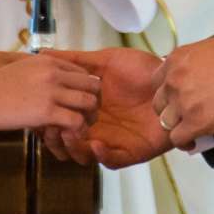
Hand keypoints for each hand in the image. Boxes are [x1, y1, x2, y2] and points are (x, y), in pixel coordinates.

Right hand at [0, 52, 100, 133]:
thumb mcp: (20, 70)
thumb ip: (40, 74)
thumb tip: (50, 85)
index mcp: (49, 61)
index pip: (83, 72)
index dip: (86, 89)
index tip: (80, 103)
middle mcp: (54, 72)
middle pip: (92, 85)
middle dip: (93, 102)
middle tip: (85, 117)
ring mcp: (52, 91)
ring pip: (89, 103)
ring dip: (88, 118)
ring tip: (78, 129)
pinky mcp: (46, 111)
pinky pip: (76, 121)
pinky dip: (76, 131)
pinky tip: (67, 136)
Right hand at [40, 48, 170, 168]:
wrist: (172, 82)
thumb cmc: (141, 71)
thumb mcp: (106, 61)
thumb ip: (77, 60)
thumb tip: (45, 53)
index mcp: (88, 107)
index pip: (61, 119)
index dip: (48, 120)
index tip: (41, 112)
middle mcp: (97, 126)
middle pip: (68, 140)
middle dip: (57, 138)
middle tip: (53, 128)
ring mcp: (113, 140)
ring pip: (85, 154)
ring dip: (75, 148)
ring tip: (72, 134)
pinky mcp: (131, 152)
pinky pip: (111, 161)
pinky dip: (101, 156)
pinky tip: (97, 143)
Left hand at [153, 33, 213, 150]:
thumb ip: (202, 53)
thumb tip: (206, 59)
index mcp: (177, 59)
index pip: (157, 79)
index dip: (168, 90)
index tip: (178, 95)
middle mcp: (174, 79)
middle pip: (159, 101)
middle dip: (170, 108)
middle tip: (183, 113)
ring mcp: (183, 102)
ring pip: (166, 121)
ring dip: (177, 125)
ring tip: (189, 128)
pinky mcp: (195, 122)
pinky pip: (178, 138)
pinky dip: (184, 142)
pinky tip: (193, 142)